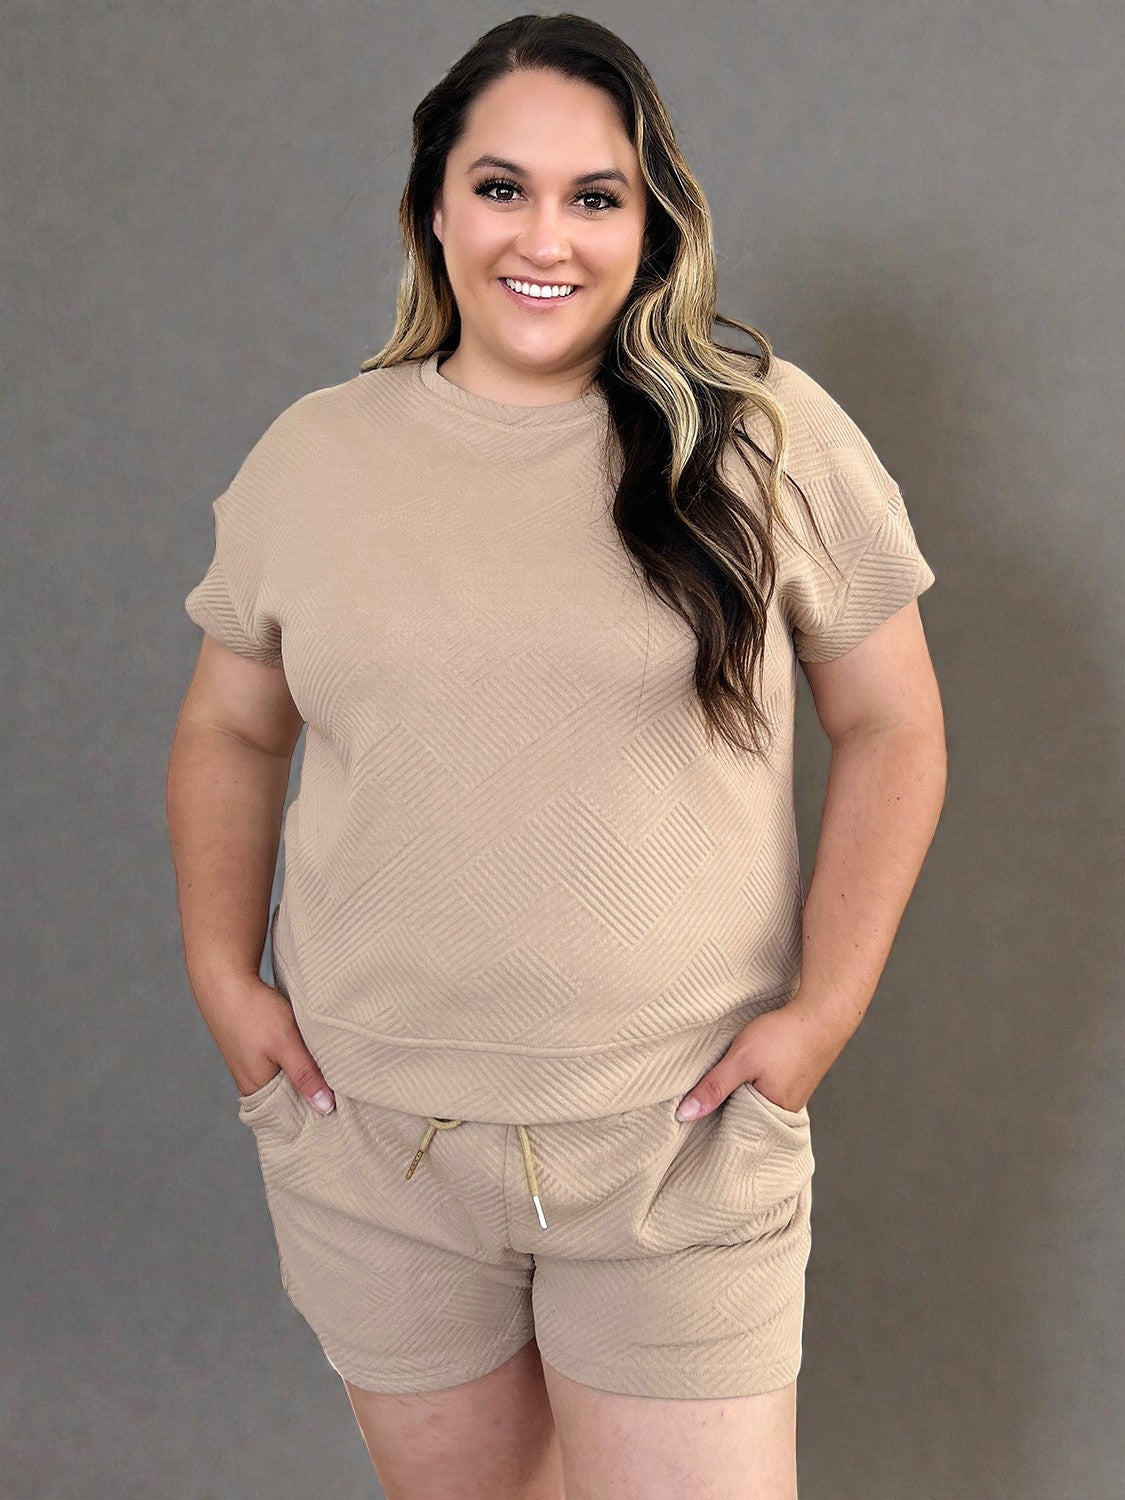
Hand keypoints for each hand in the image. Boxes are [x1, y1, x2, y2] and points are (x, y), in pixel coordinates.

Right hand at [203, 973, 335, 1115]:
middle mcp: (254, 1084)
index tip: (344, 1119)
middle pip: (291, 1101)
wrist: (225, 981)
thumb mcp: (286, 1044)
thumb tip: (325, 1108)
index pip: (291, 1119)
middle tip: (350, 1100)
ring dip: (309, 1078)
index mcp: (259, 1091)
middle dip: (315, 1099)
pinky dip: (300, 1063)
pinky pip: (284, 1065)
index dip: (315, 1119)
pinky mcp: (258, 1050)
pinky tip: (316, 1058)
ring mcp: (255, 1066)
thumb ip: (305, 1075)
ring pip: (289, 1081)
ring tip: (338, 1078)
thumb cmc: (254, 1013)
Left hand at [674, 996, 847, 1120]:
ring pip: (756, 1102)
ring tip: (728, 1081)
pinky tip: (750, 1072)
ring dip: (741, 1093)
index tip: (692, 1116)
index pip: (733, 1131)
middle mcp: (784, 1113)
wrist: (823, 1014)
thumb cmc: (783, 1037)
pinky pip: (768, 1090)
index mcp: (771, 1116)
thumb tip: (685, 1114)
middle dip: (727, 1108)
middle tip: (705, 1096)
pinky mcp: (795, 1082)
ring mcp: (792, 1097)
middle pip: (745, 1118)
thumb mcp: (741, 1060)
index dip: (713, 1122)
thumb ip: (714, 1087)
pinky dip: (756, 1083)